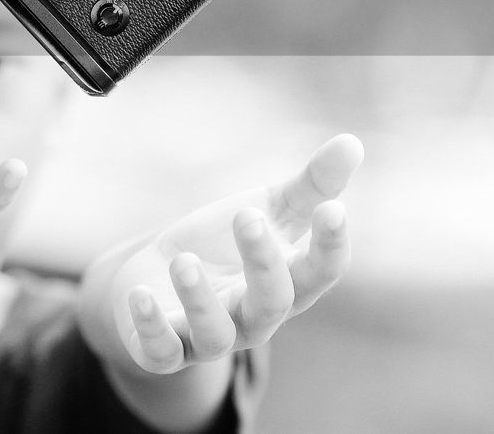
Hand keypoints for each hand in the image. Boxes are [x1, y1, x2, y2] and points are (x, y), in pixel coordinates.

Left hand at [114, 135, 363, 373]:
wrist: (156, 279)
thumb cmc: (221, 247)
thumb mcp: (265, 212)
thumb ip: (309, 185)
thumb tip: (353, 141)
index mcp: (284, 284)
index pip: (320, 273)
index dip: (330, 246)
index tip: (333, 208)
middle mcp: (252, 319)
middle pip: (273, 303)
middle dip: (263, 262)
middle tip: (247, 215)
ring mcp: (207, 338)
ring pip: (216, 334)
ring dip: (200, 299)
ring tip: (185, 261)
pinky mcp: (163, 349)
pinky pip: (160, 352)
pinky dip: (152, 328)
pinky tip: (141, 295)